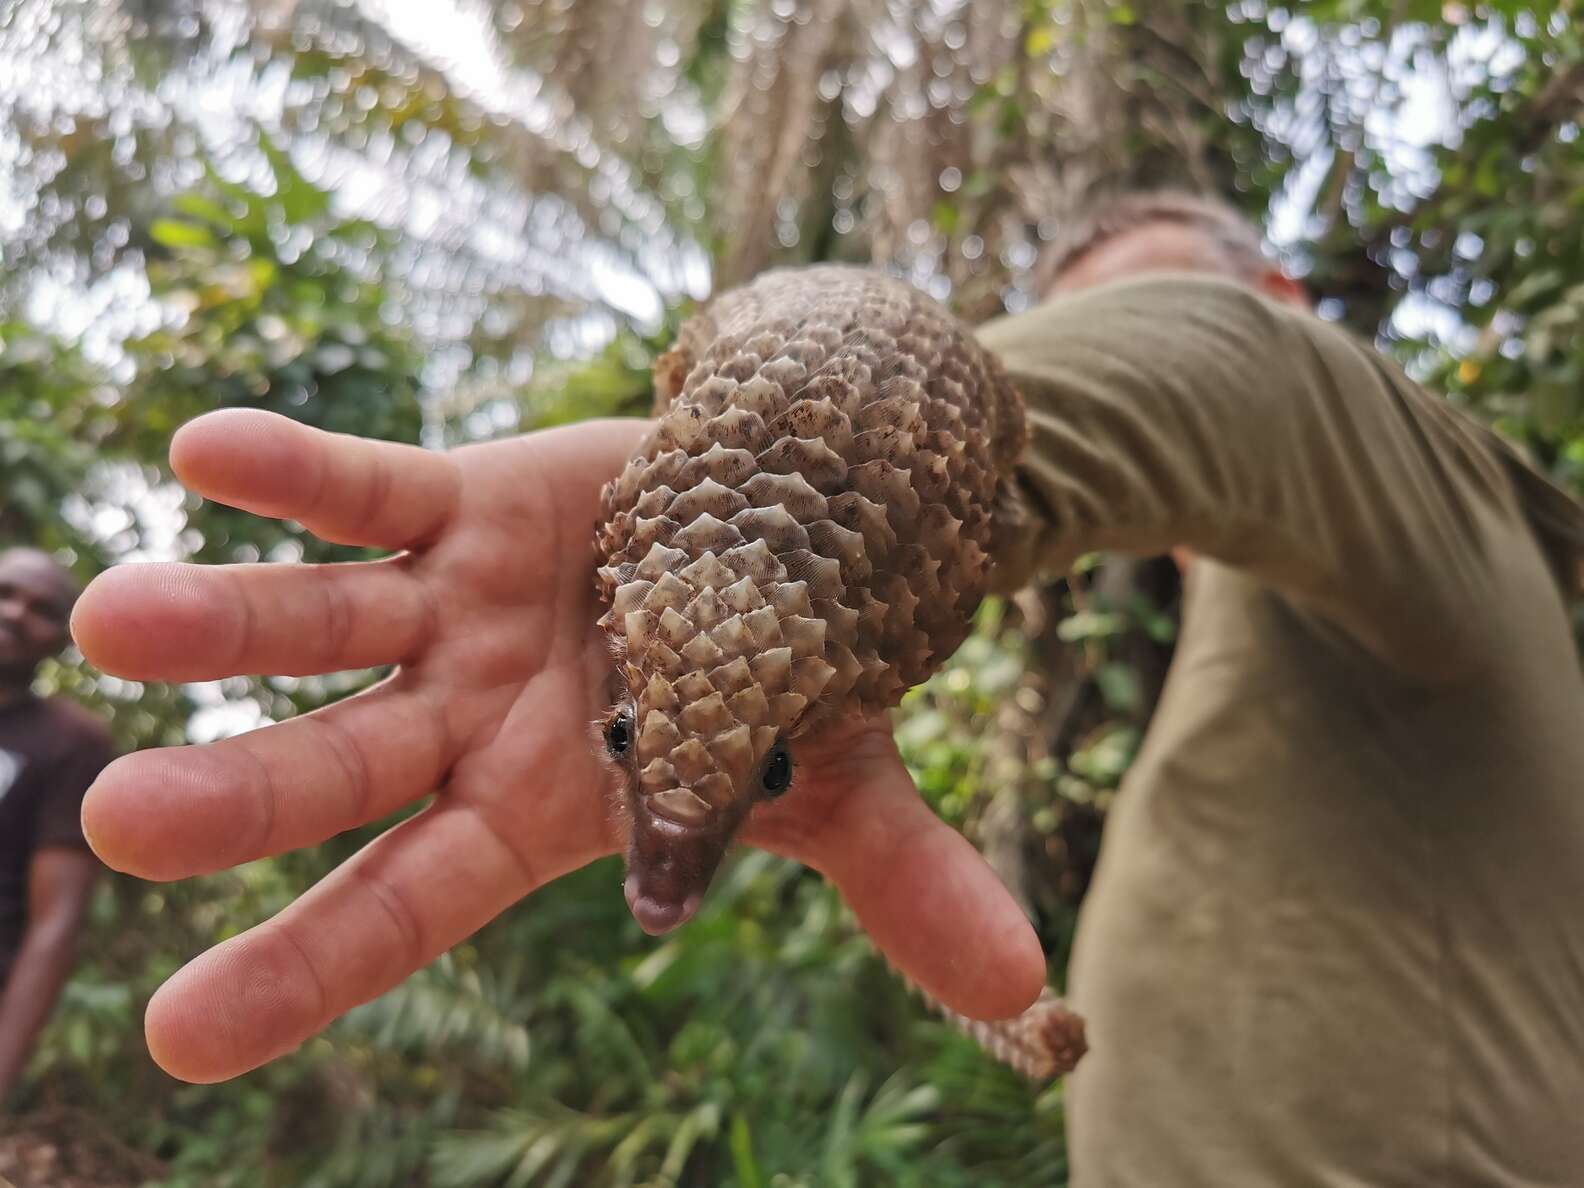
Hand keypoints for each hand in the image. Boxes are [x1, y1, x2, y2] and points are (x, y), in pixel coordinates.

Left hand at [72, 409, 1044, 1083]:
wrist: (786, 537)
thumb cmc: (789, 679)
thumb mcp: (839, 780)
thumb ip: (902, 884)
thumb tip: (1026, 991)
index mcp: (538, 809)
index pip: (411, 906)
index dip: (307, 967)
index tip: (183, 1037)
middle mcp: (465, 718)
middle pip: (336, 766)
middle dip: (237, 792)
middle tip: (125, 821)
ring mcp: (449, 610)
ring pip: (314, 623)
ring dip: (216, 620)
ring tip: (114, 616)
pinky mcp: (458, 502)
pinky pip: (363, 488)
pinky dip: (288, 471)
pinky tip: (201, 451)